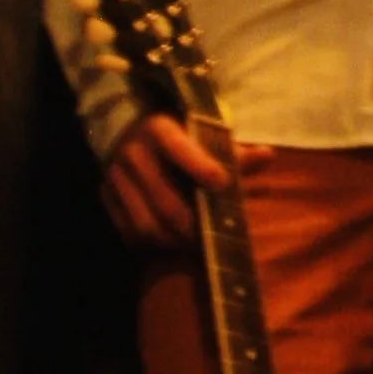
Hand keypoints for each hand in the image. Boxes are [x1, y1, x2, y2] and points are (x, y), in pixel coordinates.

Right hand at [99, 109, 228, 250]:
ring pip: (146, 223)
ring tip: (191, 244)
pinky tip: (169, 242)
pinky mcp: (105, 195)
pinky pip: (128, 231)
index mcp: (159, 129)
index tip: (221, 184)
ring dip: (173, 241)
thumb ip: (232, 151)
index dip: (200, 167)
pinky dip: (151, 243)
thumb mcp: (202, 136)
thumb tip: (267, 156)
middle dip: (192, 225)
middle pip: (165, 200)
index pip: (179, 148)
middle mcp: (133, 151)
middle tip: (210, 237)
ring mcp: (115, 175)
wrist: (130, 133)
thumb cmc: (178, 138)